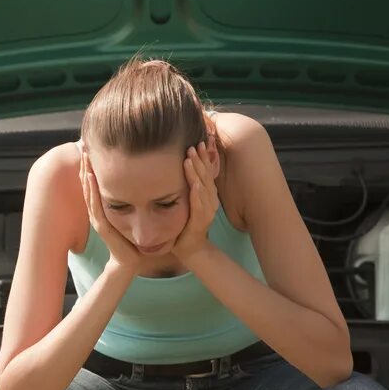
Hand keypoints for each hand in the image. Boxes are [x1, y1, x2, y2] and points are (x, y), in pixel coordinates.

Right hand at [80, 150, 141, 274]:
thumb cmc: (132, 239)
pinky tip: (90, 176)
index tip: (92, 147)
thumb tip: (139, 182)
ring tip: (84, 157)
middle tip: (84, 145)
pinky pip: (95, 204)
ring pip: (88, 191)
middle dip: (86, 164)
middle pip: (88, 183)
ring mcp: (98, 218)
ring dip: (86, 173)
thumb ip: (130, 201)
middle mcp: (97, 211)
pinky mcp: (102, 225)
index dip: (92, 165)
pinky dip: (91, 189)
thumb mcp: (131, 214)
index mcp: (103, 207)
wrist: (131, 261)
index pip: (95, 182)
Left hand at [173, 141, 218, 261]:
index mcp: (206, 194)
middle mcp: (209, 200)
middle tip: (194, 143)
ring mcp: (206, 210)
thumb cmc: (184, 224)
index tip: (198, 140)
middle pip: (206, 175)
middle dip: (200, 158)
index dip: (203, 157)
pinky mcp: (200, 221)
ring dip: (197, 171)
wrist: (190, 249)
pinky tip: (193, 183)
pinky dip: (196, 192)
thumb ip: (185, 186)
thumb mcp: (185, 201)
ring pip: (203, 186)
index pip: (206, 171)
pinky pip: (199, 204)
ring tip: (190, 156)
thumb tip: (178, 167)